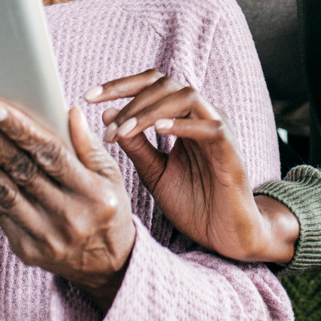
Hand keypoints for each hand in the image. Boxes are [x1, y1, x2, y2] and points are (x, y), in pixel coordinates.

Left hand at [0, 101, 134, 311]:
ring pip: (2, 192)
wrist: (106, 266)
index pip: (51, 154)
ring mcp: (45, 236)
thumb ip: (89, 145)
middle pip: (21, 171)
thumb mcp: (111, 176)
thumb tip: (70, 111)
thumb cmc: (108, 210)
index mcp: (93, 193)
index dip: (20, 129)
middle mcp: (68, 216)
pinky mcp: (26, 249)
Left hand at [88, 71, 298, 263]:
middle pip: (167, 84)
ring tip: (124, 131)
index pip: (152, 85)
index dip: (120, 86)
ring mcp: (219, 130)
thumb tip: (107, 114)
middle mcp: (203, 116)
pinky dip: (183, 125)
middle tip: (106, 124)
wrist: (227, 237)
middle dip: (131, 97)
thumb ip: (135, 146)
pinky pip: (210, 128)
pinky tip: (158, 131)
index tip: (88, 96)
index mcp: (185, 118)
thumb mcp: (154, 173)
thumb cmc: (194, 204)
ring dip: (150, 111)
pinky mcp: (231, 151)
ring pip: (187, 97)